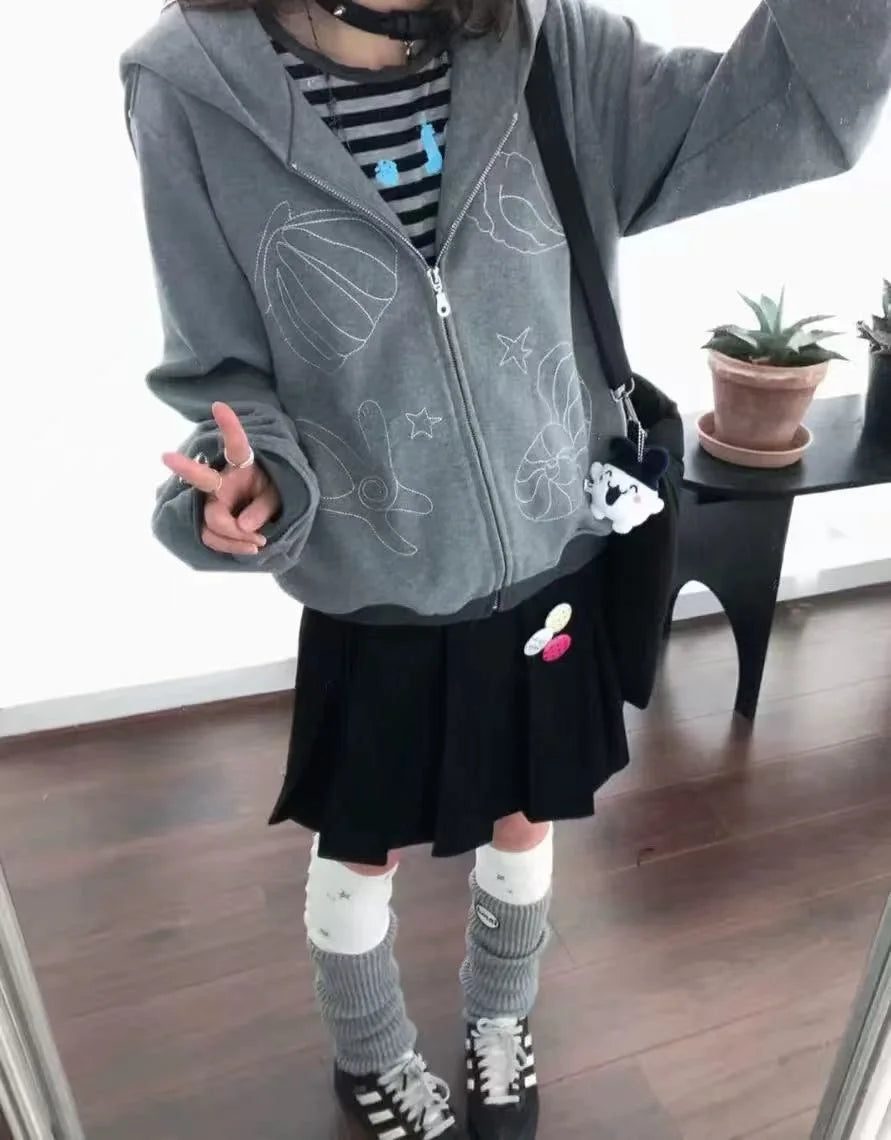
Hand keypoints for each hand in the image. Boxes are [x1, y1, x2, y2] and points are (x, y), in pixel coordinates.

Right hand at [162, 403, 281, 555]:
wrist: (262, 514)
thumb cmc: (269, 494)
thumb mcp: (278, 497)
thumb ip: (264, 507)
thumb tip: (243, 525)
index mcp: (242, 466)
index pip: (237, 446)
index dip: (230, 427)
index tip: (218, 406)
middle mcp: (220, 480)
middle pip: (203, 479)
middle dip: (186, 468)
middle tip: (165, 456)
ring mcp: (210, 501)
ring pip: (211, 521)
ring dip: (234, 537)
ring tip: (259, 543)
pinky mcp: (204, 522)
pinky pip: (210, 537)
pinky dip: (229, 546)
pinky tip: (248, 548)